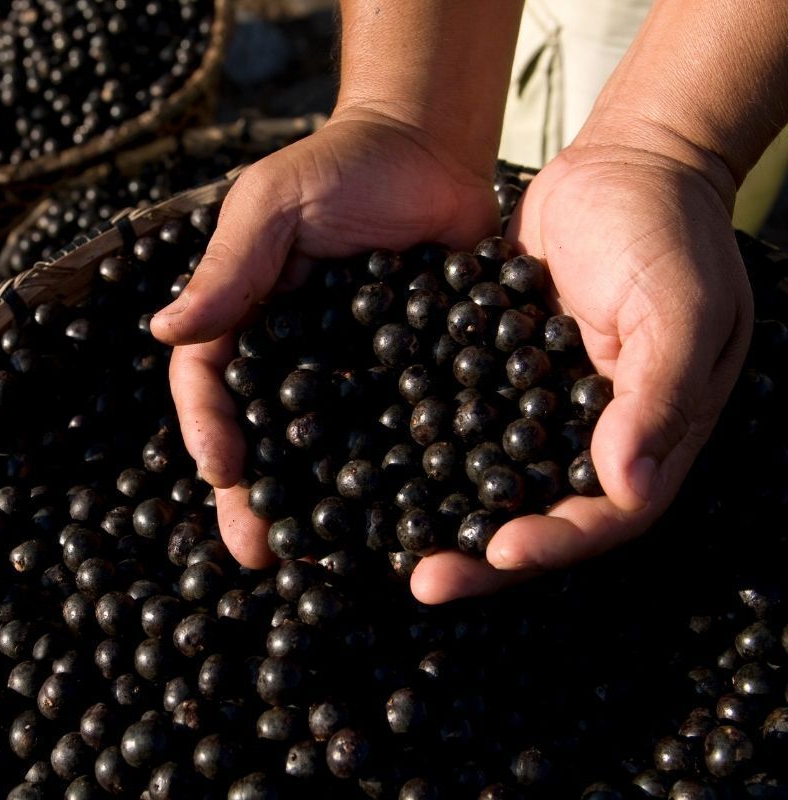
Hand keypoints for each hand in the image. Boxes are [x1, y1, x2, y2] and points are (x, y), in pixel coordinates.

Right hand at [150, 106, 500, 567]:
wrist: (435, 148)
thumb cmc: (342, 165)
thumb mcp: (272, 205)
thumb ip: (229, 268)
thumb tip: (164, 331)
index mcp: (246, 321)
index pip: (210, 383)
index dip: (209, 429)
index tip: (220, 472)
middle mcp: (293, 360)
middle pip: (265, 438)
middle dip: (256, 498)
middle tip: (258, 554)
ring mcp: (354, 376)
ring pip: (328, 454)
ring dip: (320, 510)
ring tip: (322, 562)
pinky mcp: (414, 381)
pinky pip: (400, 436)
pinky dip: (397, 481)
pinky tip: (401, 524)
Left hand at [411, 140, 753, 602]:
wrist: (624, 165)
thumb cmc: (669, 233)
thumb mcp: (680, 309)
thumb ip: (658, 398)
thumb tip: (630, 489)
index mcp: (646, 437)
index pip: (603, 518)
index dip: (553, 545)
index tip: (498, 556)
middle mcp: (585, 437)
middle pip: (533, 515)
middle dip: (478, 553)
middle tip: (420, 579)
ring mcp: (534, 407)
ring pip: (483, 478)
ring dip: (438, 510)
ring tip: (381, 538)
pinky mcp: (490, 372)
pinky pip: (453, 419)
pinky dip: (416, 441)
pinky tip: (363, 460)